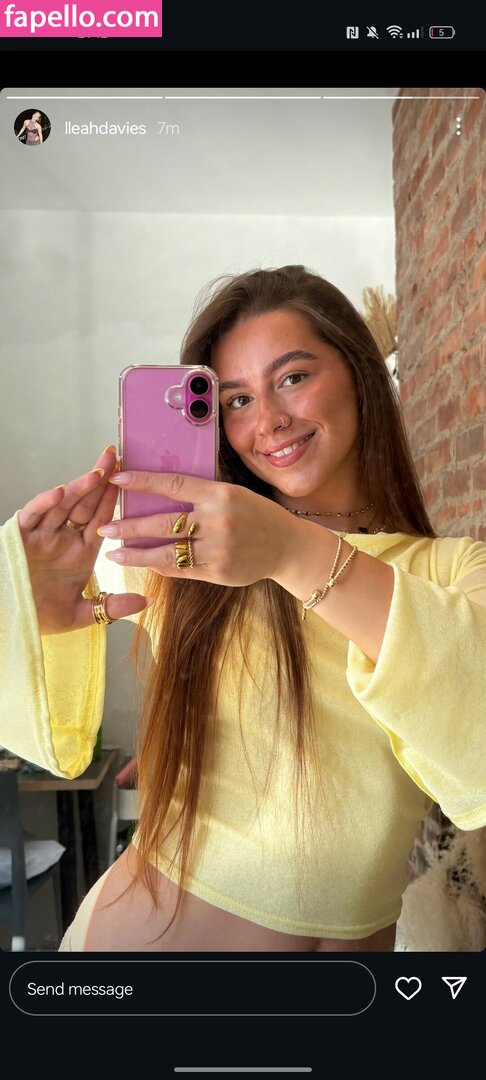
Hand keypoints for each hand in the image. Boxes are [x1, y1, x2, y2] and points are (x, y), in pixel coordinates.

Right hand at [17, 447, 149, 633]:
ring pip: (61, 506)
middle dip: (99, 480)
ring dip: (78, 488)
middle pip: (83, 504)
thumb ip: (110, 607)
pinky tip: (60, 492)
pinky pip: (33, 515)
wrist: (8, 620)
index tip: (129, 476)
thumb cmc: (39, 615)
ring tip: (97, 473)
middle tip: (115, 456)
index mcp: (80, 551)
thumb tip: (146, 603)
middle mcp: (62, 538)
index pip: (101, 518)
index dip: (113, 498)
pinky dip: (44, 503)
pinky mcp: (19, 536)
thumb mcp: (79, 614)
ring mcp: (41, 535)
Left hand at [100, 470, 297, 586]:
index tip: (117, 480)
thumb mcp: (232, 493)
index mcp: (219, 494)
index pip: (172, 485)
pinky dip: (159, 566)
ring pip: (167, 552)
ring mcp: (218, 549)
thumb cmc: (256, 515)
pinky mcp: (218, 572)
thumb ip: (200, 494)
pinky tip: (143, 563)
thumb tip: (158, 491)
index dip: (142, 482)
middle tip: (106, 527)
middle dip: (130, 526)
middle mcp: (217, 521)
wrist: (287, 546)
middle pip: (163, 523)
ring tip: (114, 553)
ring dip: (137, 553)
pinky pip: (181, 570)